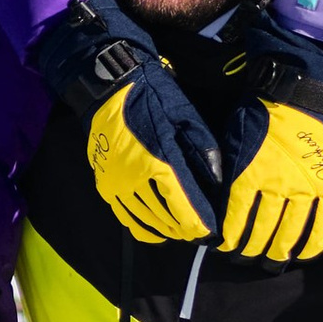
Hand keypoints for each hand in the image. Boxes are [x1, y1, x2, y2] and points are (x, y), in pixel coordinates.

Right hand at [33, 0, 223, 244]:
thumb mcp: (186, 118)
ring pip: (146, 220)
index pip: (183, 206)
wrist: (111, 89)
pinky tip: (157, 231)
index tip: (211, 231)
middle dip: (185, 229)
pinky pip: (126, 217)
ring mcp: (116, 184)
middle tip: (200, 233)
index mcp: (158, 162)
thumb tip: (217, 182)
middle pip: (165, 218)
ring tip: (182, 232)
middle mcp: (134, 178)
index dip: (199, 223)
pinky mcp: (105, 185)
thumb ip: (203, 151)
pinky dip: (143, 227)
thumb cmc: (154, 99)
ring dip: (166, 230)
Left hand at [214, 3, 322, 264]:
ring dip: (280, 252)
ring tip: (272, 264)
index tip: (225, 249)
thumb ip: (227, 173)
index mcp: (249, 176)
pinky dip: (313, 242)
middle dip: (252, 250)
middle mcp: (277, 187)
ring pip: (291, 232)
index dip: (230, 239)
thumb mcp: (232, 141)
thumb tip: (217, 203)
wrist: (300, 96)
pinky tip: (304, 254)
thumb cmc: (259, 115)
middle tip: (246, 260)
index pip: (236, 219)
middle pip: (263, 231)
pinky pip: (322, 223)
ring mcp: (306, 188)